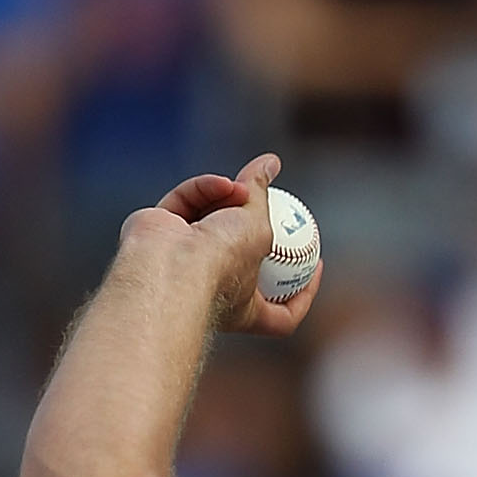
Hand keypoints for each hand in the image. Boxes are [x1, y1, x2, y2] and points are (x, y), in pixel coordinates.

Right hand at [123, 155, 321, 337]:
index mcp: (245, 311)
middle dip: (251, 220)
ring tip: (238, 189)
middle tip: (264, 193)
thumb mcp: (259, 227)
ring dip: (228, 198)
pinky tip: (220, 184)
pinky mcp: (158, 232)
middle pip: (239, 252)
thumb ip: (263, 195)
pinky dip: (203, 191)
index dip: (304, 293)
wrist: (169, 265)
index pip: (281, 314)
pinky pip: (185, 204)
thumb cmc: (222, 262)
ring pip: (210, 219)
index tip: (318, 262)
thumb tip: (270, 162)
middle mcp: (213, 288)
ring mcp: (183, 260)